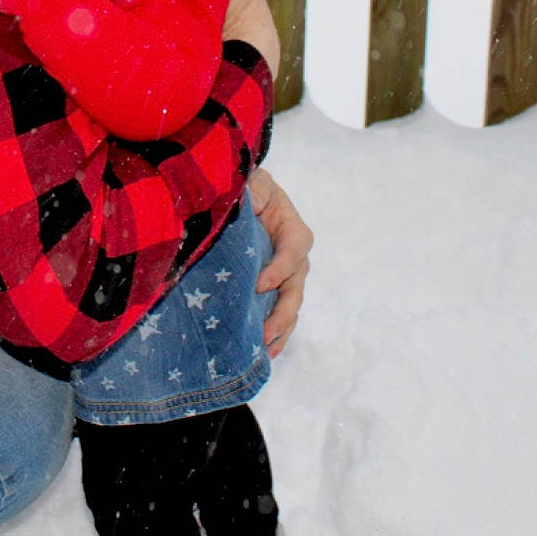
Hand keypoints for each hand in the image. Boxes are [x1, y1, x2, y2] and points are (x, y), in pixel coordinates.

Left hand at [249, 168, 310, 357]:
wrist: (240, 201)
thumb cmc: (249, 189)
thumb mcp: (253, 182)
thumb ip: (254, 191)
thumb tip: (251, 202)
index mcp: (292, 229)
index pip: (295, 249)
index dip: (281, 268)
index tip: (259, 284)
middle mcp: (293, 257)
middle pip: (296, 286)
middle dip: (283, 311)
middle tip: (266, 331)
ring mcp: (284, 276)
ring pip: (290, 306)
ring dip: (280, 330)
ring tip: (265, 350)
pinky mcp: (271, 290)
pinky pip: (278, 314)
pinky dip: (274, 334)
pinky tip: (262, 353)